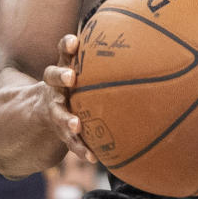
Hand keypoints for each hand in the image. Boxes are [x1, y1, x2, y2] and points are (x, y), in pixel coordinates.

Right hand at [42, 34, 96, 163]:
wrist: (44, 113)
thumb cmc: (78, 85)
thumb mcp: (87, 71)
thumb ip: (109, 60)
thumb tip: (154, 42)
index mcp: (65, 69)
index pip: (63, 52)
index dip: (67, 46)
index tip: (75, 40)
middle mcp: (56, 88)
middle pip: (52, 77)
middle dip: (61, 75)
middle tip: (71, 76)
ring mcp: (55, 110)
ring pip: (58, 113)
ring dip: (67, 118)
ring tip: (76, 125)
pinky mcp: (60, 131)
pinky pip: (70, 141)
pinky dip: (81, 149)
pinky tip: (92, 158)